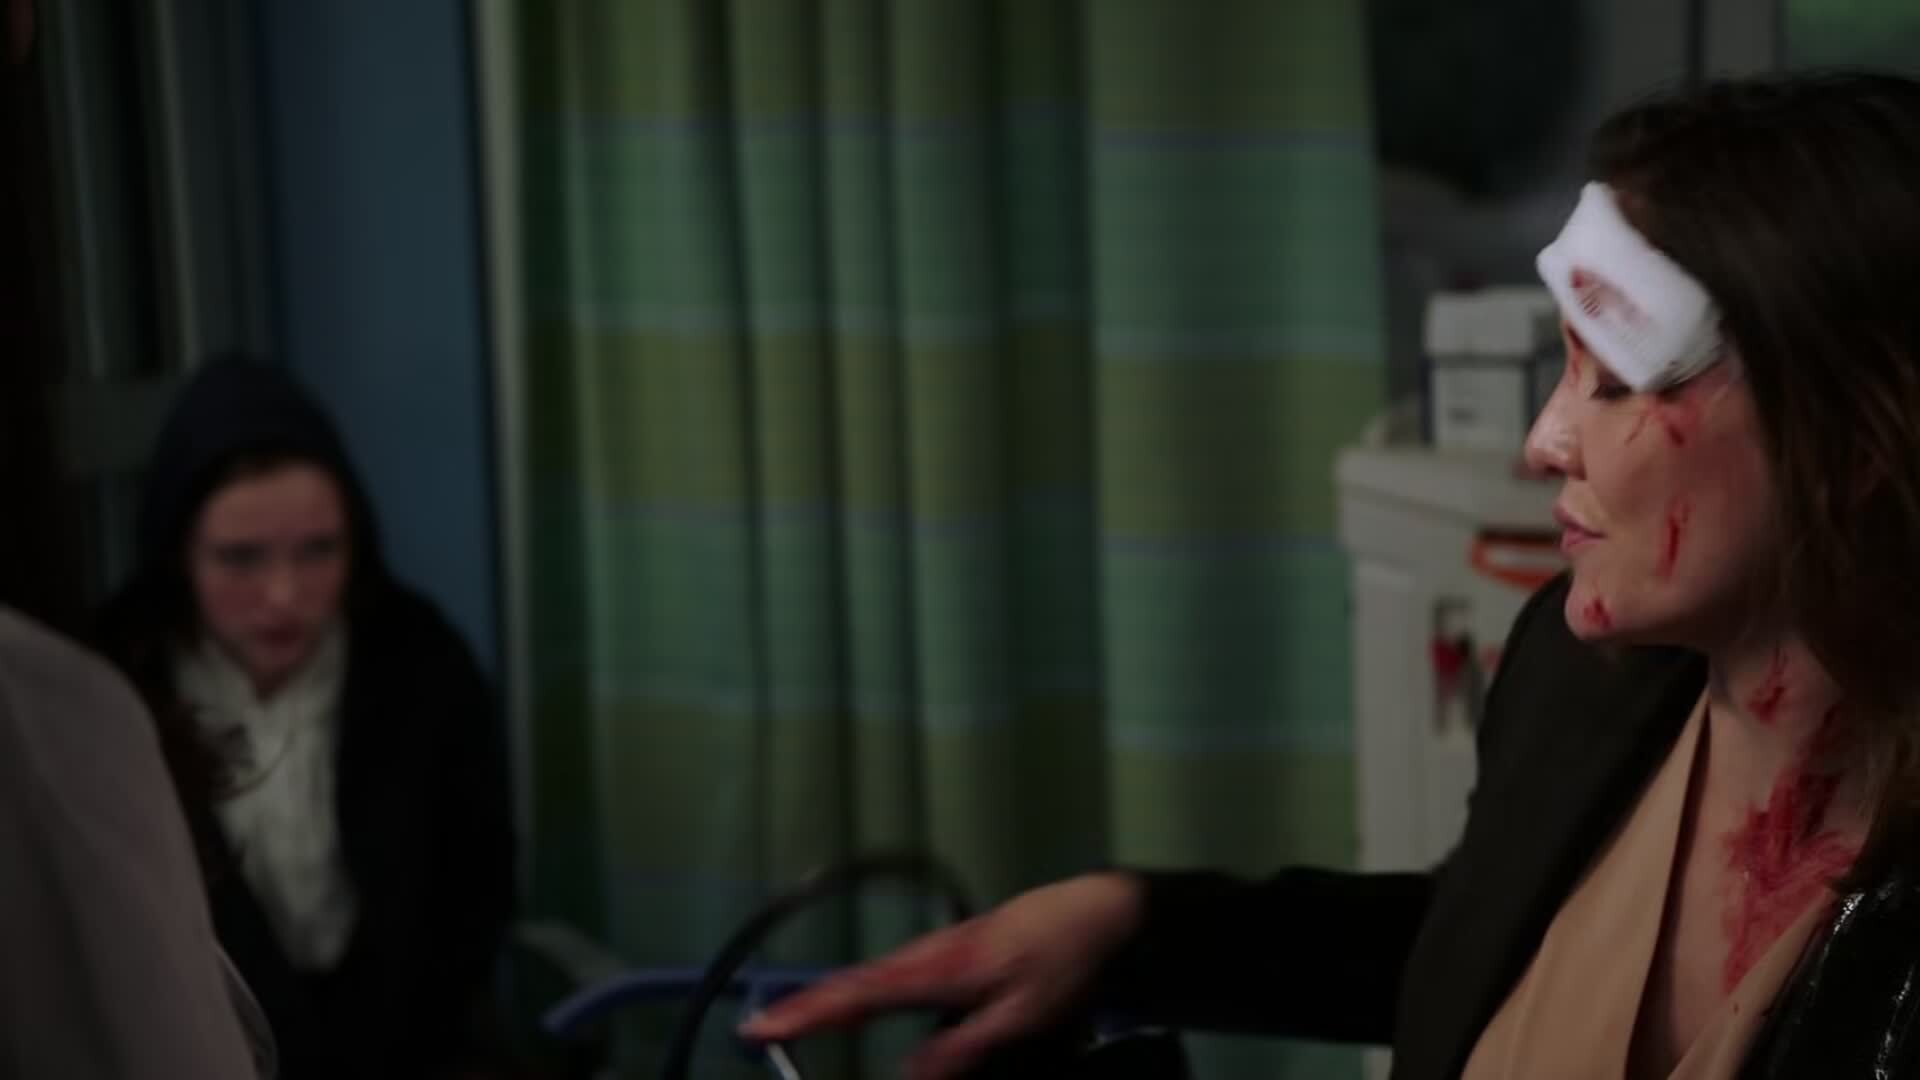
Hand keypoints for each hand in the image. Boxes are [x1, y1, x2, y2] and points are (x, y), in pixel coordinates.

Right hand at [739, 873, 1144, 1079]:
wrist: (1091, 914)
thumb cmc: (1059, 963)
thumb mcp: (1021, 1017)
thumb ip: (964, 1048)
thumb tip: (910, 1075)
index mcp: (935, 971)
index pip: (856, 996)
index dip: (806, 1013)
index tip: (762, 1027)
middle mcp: (925, 955)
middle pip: (851, 983)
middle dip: (802, 1006)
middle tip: (756, 1030)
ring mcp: (934, 950)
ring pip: (868, 977)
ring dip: (827, 997)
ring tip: (787, 1020)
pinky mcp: (946, 952)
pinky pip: (889, 973)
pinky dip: (858, 988)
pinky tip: (850, 1000)